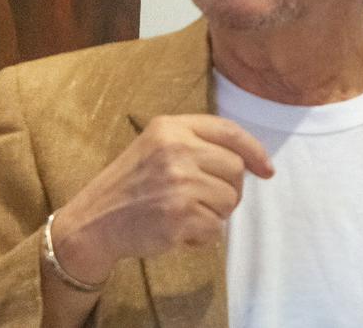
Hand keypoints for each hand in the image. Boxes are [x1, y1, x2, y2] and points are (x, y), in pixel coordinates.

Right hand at [48, 114, 272, 283]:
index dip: (254, 150)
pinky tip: (177, 231)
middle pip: (235, 168)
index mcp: (170, 127)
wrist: (95, 219)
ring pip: (229, 201)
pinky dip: (201, 236)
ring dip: (213, 215)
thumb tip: (250, 162)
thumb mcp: (156, 147)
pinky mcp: (180, 214)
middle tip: (201, 200)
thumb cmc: (130, 185)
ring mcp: (178, 181)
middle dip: (227, 189)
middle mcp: (175, 149)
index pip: (229, 131)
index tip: (266, 170)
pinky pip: (215, 228)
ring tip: (182, 214)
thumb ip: (195, 145)